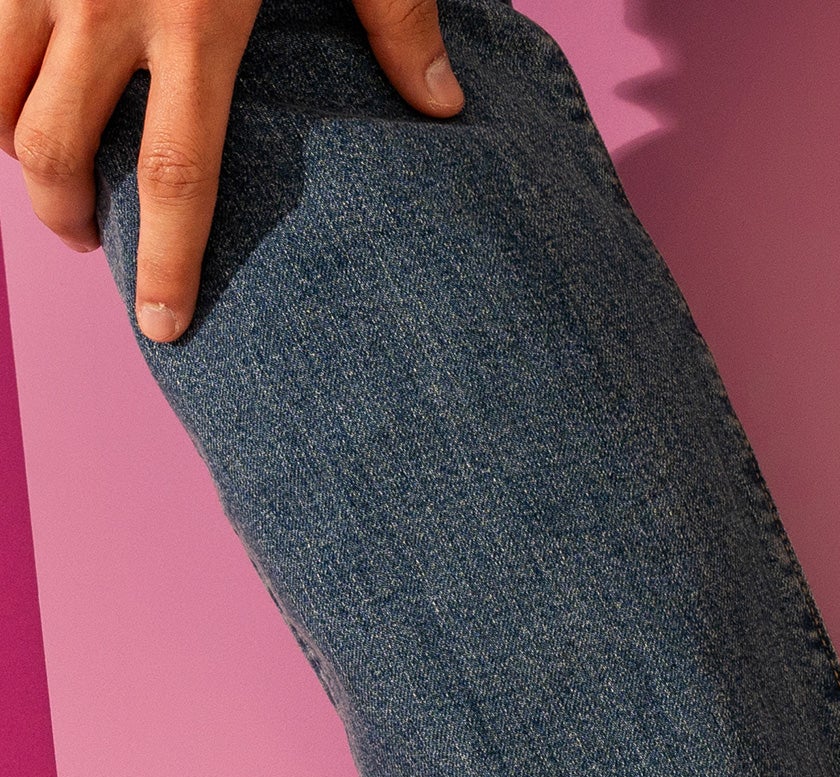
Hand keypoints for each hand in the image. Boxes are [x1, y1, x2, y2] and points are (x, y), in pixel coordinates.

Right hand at [0, 0, 463, 341]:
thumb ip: (393, 16)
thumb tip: (442, 109)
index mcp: (196, 17)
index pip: (177, 174)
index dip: (170, 262)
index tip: (165, 327)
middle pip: (56, 147)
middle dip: (64, 214)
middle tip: (91, 246)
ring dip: (14, 141)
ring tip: (49, 172)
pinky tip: (15, 87)